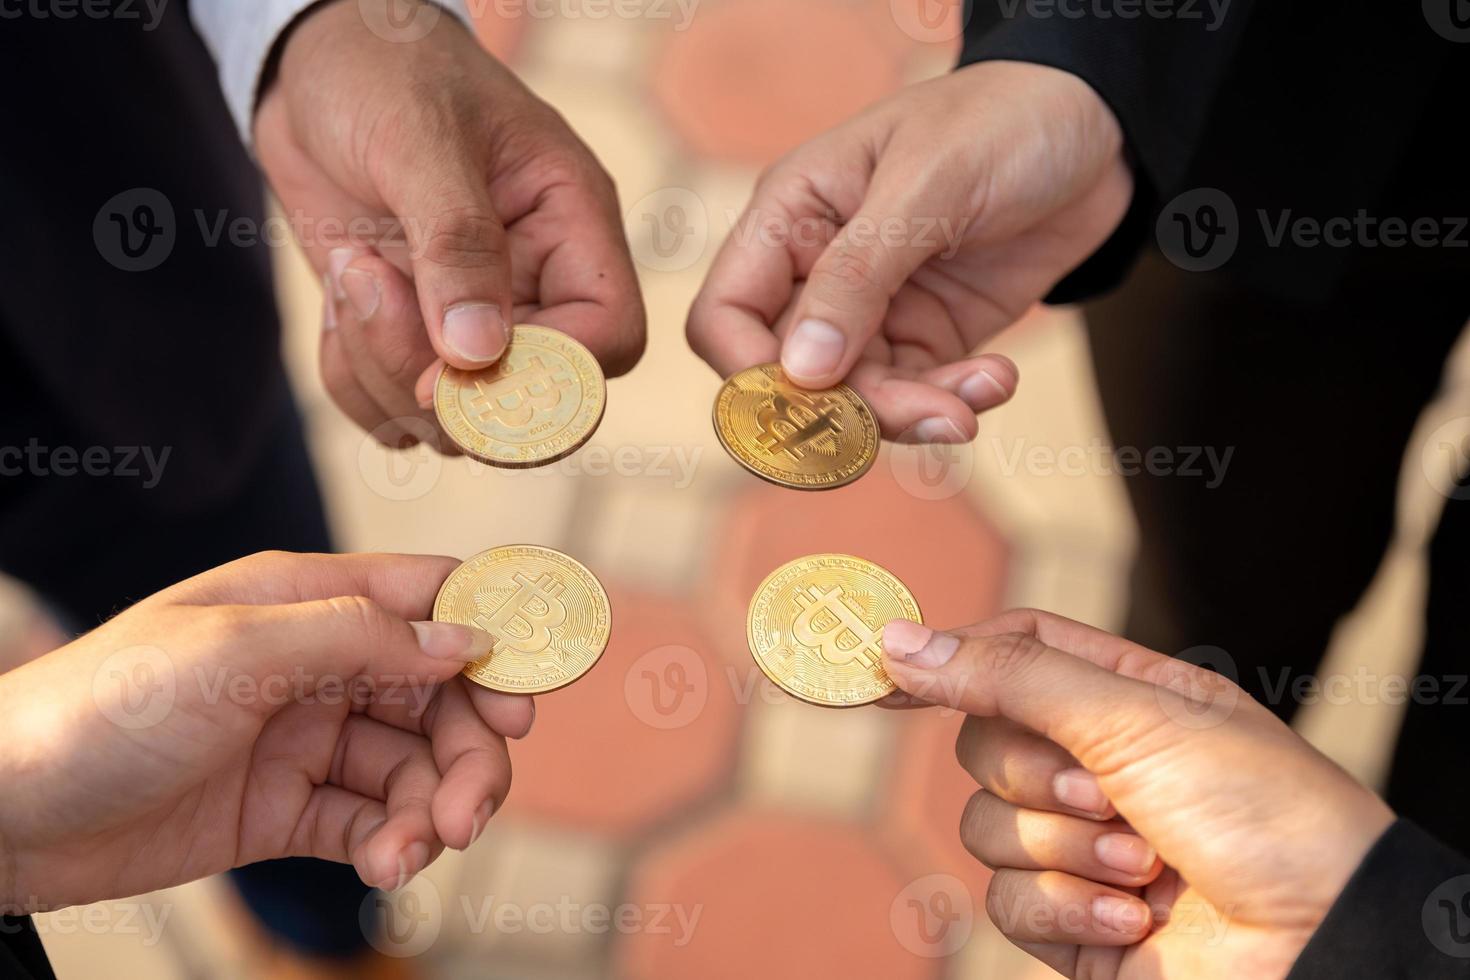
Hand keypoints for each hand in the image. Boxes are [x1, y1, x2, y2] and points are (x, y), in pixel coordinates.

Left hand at [0, 551, 532, 911]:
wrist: (3, 811)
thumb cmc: (101, 706)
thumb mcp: (235, 651)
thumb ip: (357, 636)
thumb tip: (463, 640)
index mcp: (307, 600)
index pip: (429, 598)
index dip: (491, 638)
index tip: (530, 694)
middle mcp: (317, 664)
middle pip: (437, 697)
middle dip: (468, 751)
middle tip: (471, 808)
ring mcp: (303, 738)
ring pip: (411, 767)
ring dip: (432, 809)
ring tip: (420, 850)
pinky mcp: (285, 808)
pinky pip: (367, 820)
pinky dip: (390, 845)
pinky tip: (386, 869)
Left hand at [255, 0, 643, 445]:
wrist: (310, 63)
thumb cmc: (384, 68)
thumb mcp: (419, 135)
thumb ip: (455, 242)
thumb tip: (477, 352)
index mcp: (572, 225)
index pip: (609, 336)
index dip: (546, 373)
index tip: (452, 363)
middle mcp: (536, 284)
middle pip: (530, 400)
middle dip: (443, 383)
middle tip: (372, 300)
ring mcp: (474, 319)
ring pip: (454, 417)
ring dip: (382, 368)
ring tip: (352, 268)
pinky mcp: (416, 336)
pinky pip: (391, 409)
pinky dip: (352, 376)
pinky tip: (342, 296)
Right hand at [688, 61, 1132, 441]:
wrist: (1097, 123)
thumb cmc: (1000, 121)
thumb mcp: (928, 185)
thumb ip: (858, 275)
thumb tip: (801, 371)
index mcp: (789, 216)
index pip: (725, 318)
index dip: (749, 376)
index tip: (811, 405)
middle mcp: (817, 271)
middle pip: (793, 378)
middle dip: (854, 410)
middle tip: (930, 415)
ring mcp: (873, 309)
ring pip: (857, 400)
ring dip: (915, 414)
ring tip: (978, 400)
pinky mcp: (929, 336)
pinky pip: (918, 396)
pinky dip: (955, 401)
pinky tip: (998, 379)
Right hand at [880, 610, 1394, 978]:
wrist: (1320, 944)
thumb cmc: (1259, 811)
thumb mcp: (1133, 716)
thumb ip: (1007, 677)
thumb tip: (898, 642)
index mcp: (1120, 695)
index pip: (1010, 651)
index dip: (948, 657)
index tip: (881, 668)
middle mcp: (1094, 764)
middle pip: (982, 743)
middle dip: (1034, 774)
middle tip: (1106, 792)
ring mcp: (1078, 845)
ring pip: (986, 827)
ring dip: (1063, 849)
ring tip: (1146, 866)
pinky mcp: (1070, 921)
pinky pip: (1006, 903)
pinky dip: (1064, 909)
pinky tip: (1131, 918)